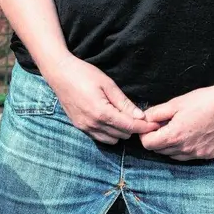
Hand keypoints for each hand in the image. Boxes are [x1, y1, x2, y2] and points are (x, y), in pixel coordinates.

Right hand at [43, 54, 158, 144]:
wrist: (58, 73)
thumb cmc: (84, 74)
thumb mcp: (107, 84)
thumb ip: (124, 102)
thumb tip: (141, 116)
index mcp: (102, 113)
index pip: (129, 126)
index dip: (144, 126)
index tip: (155, 124)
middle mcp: (93, 124)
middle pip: (123, 135)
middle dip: (133, 128)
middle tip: (140, 117)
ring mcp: (85, 127)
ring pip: (112, 140)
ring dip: (121, 132)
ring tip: (125, 118)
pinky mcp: (80, 127)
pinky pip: (100, 137)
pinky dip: (109, 133)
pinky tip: (111, 120)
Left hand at [139, 84, 213, 160]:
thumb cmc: (203, 101)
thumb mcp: (175, 103)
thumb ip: (156, 113)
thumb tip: (145, 119)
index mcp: (174, 136)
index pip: (148, 144)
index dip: (145, 135)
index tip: (150, 126)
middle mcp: (185, 149)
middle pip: (160, 150)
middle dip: (157, 139)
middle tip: (164, 125)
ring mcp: (197, 153)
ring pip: (174, 155)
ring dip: (171, 146)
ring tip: (178, 129)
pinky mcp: (208, 155)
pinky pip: (190, 156)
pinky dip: (185, 148)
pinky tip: (191, 135)